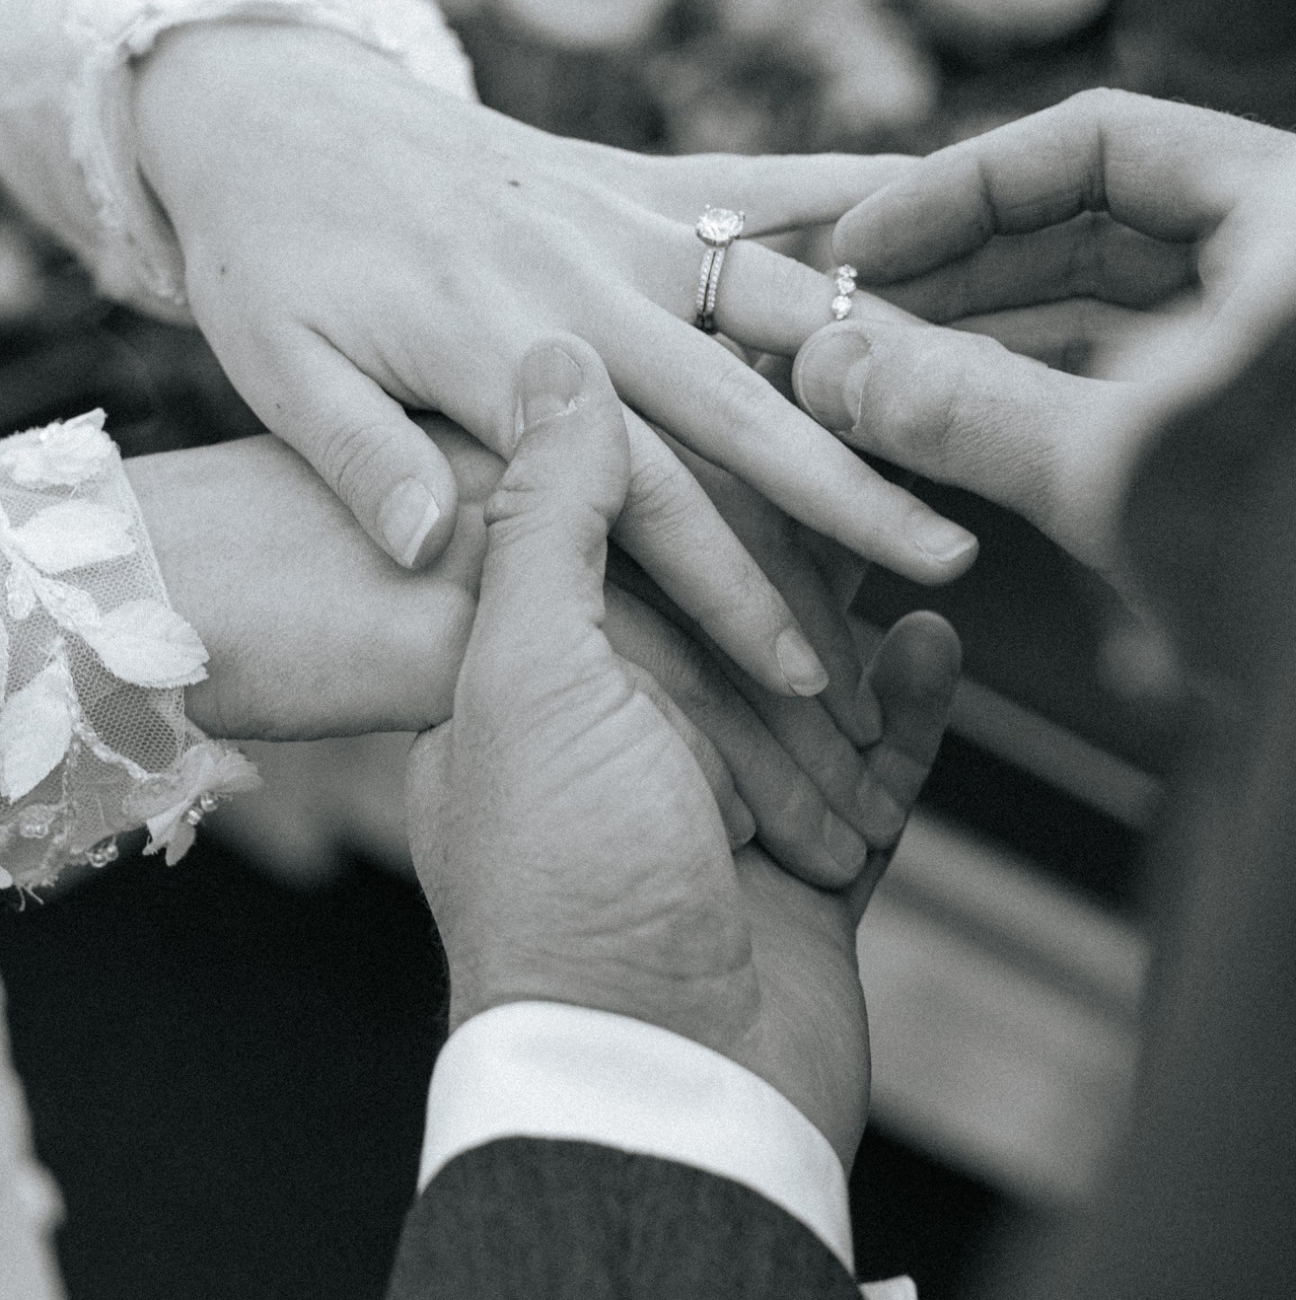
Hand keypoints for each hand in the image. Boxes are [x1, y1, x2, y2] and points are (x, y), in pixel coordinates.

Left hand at [132, 20, 976, 703]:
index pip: (640, 493)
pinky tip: (943, 195)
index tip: (808, 671)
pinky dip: (853, 186)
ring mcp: (619, 217)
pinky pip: (760, 181)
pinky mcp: (631, 176)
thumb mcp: (275, 361)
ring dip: (882, 356)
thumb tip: (426, 548)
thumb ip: (356, 451)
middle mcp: (583, 279)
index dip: (730, 588)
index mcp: (500, 347)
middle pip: (744, 401)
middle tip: (955, 562)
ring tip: (984, 410)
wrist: (272, 103)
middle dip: (852, 491)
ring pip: (784, 295)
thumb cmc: (266, 251)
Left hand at [133, 421, 902, 884]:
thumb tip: (550, 357)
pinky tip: (933, 649)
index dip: (674, 475)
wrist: (662, 1091)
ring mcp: (708, 803)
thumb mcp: (531, 673)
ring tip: (909, 553)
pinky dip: (904, 711)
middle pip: (714, 601)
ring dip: (850, 632)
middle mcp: (606, 737)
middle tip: (850, 478)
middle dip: (782, 556)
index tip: (739, 395)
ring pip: (798, 678)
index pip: (602, 540)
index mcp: (516, 686)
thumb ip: (547, 518)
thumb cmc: (567, 883)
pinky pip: (866, 768)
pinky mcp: (796, 865)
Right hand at [792, 90, 1295, 569]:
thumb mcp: (1118, 478)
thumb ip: (963, 407)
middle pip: (1105, 221)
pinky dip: (1056, 390)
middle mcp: (1295, 261)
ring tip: (885, 381)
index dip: (961, 188)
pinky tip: (961, 424)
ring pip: (1122, 301)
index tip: (863, 243)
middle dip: (969, 274)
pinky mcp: (1276, 417)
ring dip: (999, 337)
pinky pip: (1150, 369)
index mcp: (1293, 218)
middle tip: (856, 322)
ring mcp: (1288, 341)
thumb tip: (828, 365)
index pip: (1100, 142)